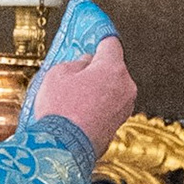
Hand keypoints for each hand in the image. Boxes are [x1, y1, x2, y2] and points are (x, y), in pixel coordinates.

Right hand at [33, 33, 137, 157]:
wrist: (62, 150)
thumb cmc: (59, 110)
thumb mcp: (58, 74)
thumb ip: (76, 63)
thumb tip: (86, 64)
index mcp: (113, 68)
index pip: (110, 43)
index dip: (99, 37)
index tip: (93, 33)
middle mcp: (126, 87)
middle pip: (112, 68)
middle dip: (96, 67)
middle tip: (76, 68)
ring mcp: (124, 109)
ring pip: (111, 89)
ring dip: (97, 88)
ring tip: (72, 94)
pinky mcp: (117, 126)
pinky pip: (107, 107)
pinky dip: (97, 105)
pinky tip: (78, 111)